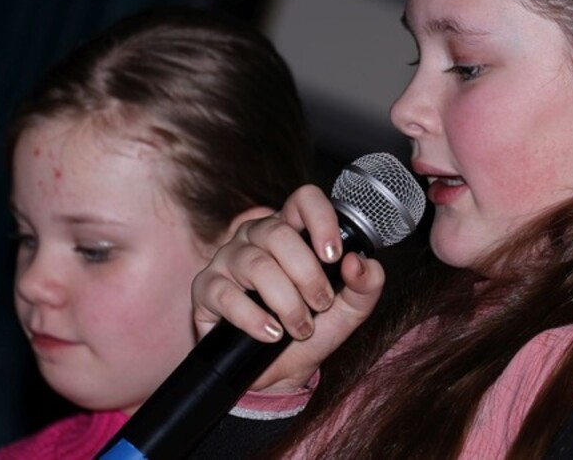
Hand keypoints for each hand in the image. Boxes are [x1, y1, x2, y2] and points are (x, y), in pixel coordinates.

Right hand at [191, 184, 384, 391]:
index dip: (321, 220)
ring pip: (256, 264)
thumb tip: (360, 263)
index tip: (334, 256)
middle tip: (320, 305)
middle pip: (279, 234)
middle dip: (307, 275)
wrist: (280, 373)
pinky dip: (254, 319)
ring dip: (286, 302)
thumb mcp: (350, 310)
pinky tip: (270, 334)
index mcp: (293, 230)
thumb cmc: (313, 331)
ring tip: (300, 328)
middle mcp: (257, 236)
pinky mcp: (206, 288)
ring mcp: (228, 259)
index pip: (303, 200)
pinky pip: (226, 295)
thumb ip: (366, 284)